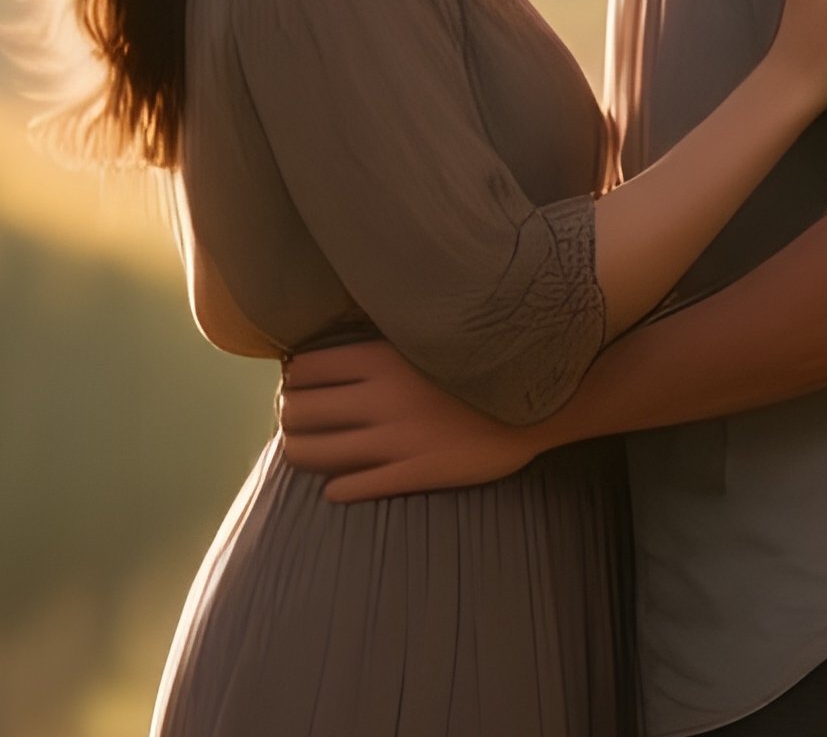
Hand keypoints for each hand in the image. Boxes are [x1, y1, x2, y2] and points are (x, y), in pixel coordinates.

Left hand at [276, 340, 543, 502]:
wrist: (537, 400)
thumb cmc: (479, 363)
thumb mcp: (427, 339)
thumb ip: (386, 344)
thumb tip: (339, 349)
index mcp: (382, 358)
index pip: (304, 369)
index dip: (295, 378)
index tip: (302, 383)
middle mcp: (380, 398)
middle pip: (298, 412)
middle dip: (289, 416)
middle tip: (299, 418)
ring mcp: (395, 440)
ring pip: (313, 453)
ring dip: (301, 452)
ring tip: (311, 449)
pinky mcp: (414, 474)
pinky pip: (351, 487)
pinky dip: (336, 488)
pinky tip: (340, 483)